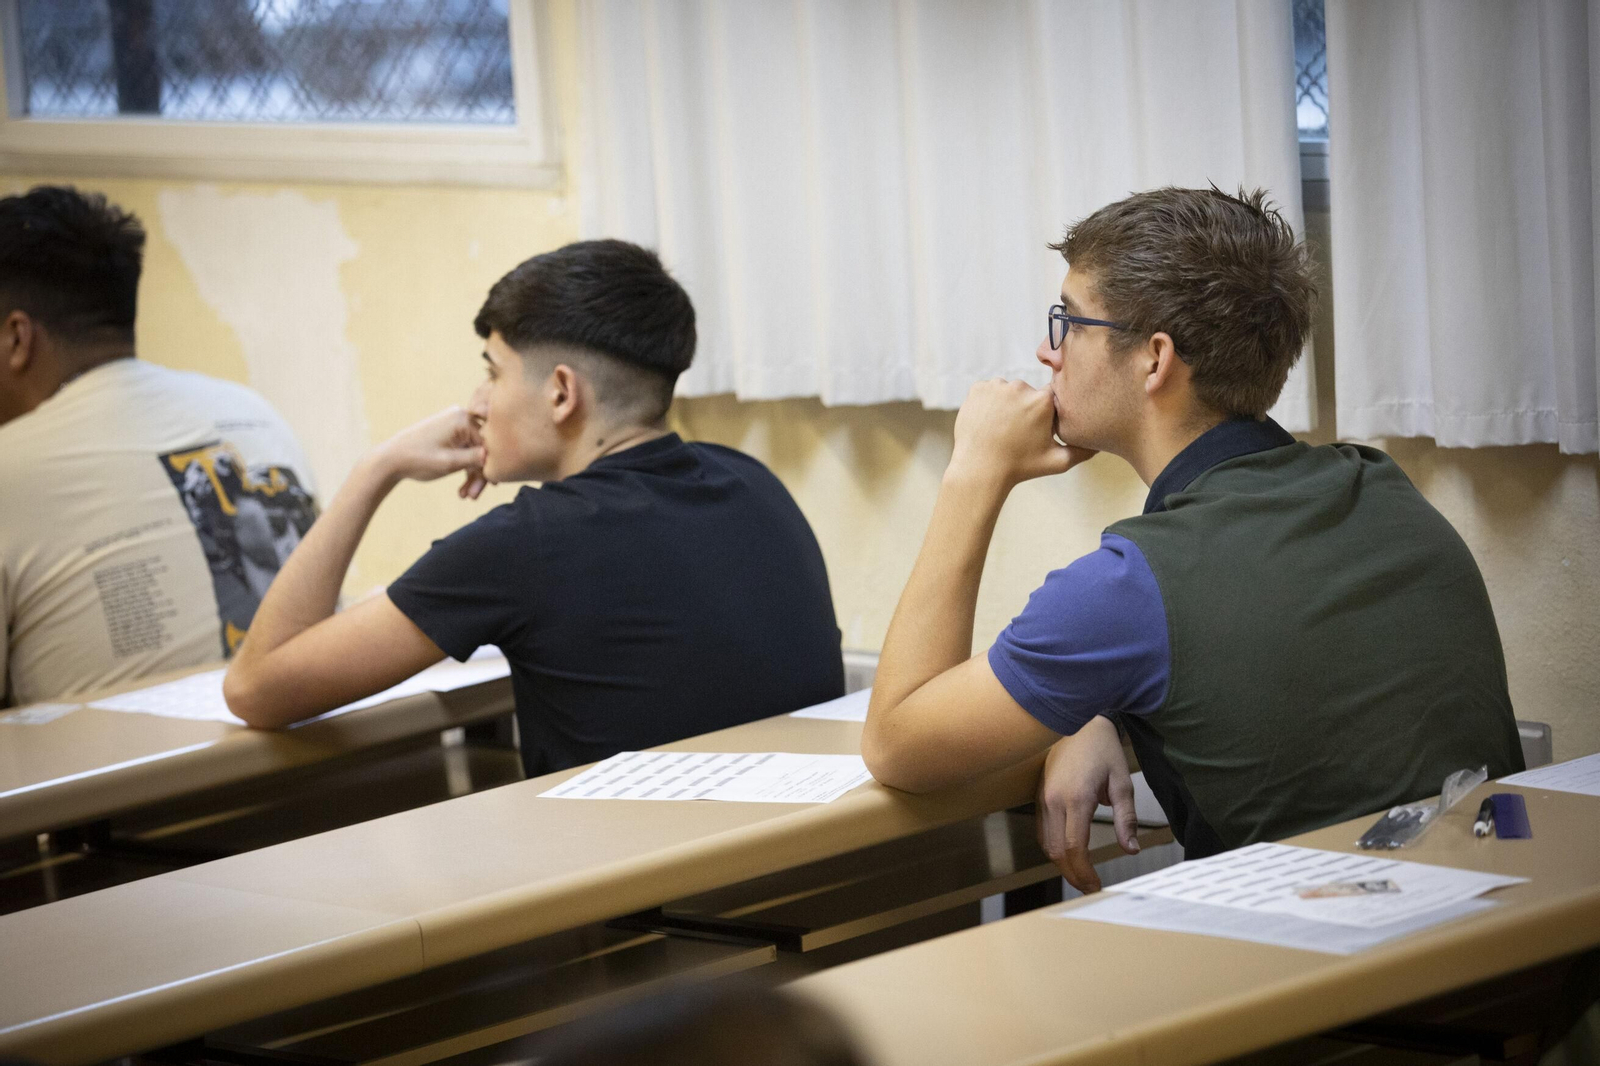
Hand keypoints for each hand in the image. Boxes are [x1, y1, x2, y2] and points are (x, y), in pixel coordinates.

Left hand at [374, 406, 485, 487]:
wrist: (389, 460)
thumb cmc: (418, 459)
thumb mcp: (451, 462)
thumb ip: (476, 459)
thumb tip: (497, 458)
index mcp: (462, 419)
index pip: (488, 444)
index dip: (489, 467)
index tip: (491, 486)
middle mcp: (460, 417)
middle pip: (481, 449)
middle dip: (479, 474)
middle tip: (473, 496)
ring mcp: (453, 424)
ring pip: (473, 453)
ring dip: (471, 475)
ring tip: (466, 496)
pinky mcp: (448, 433)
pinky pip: (464, 451)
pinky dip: (463, 468)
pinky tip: (461, 488)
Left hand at [948, 379, 1094, 488]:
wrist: (980, 470)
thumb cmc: (1020, 467)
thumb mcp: (1057, 462)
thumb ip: (1082, 451)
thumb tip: (1100, 444)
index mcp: (1043, 401)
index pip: (1052, 396)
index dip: (1047, 411)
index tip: (1040, 425)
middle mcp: (1021, 387)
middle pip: (1029, 393)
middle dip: (1026, 408)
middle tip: (1018, 432)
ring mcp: (997, 386)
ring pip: (1008, 391)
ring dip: (1007, 404)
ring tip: (1002, 428)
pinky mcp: (978, 388)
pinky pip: (989, 390)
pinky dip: (989, 402)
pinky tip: (989, 421)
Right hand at [1036, 714, 1139, 893]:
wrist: (1079, 720)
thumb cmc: (1103, 749)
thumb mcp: (1122, 783)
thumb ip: (1127, 819)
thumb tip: (1131, 849)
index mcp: (1076, 798)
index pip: (1074, 847)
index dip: (1084, 872)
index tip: (1096, 885)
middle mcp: (1053, 800)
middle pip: (1056, 851)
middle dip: (1072, 874)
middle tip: (1090, 887)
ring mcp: (1043, 798)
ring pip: (1046, 844)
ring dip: (1062, 864)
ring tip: (1081, 875)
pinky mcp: (1039, 796)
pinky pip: (1042, 831)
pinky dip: (1054, 848)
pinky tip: (1068, 854)